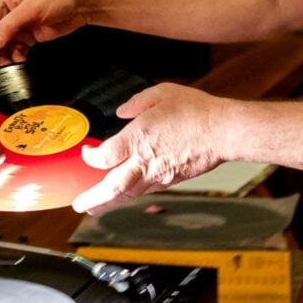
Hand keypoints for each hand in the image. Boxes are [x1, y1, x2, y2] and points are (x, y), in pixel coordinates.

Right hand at [0, 0, 92, 73]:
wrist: (78, 3)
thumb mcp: (31, 9)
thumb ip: (10, 25)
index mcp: (2, 5)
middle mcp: (6, 17)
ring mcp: (18, 28)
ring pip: (3, 50)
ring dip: (3, 62)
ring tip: (6, 72)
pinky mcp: (28, 37)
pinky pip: (16, 52)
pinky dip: (16, 60)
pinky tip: (19, 65)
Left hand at [72, 83, 231, 214]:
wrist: (224, 132)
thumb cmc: (197, 111)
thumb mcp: (162, 93)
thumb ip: (137, 102)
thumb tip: (122, 112)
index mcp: (138, 138)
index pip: (104, 157)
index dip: (91, 157)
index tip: (87, 153)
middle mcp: (145, 161)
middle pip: (112, 186)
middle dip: (93, 198)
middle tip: (79, 205)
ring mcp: (159, 174)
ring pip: (128, 194)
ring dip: (109, 203)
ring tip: (94, 209)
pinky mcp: (171, 180)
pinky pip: (145, 191)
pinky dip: (130, 196)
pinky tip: (125, 195)